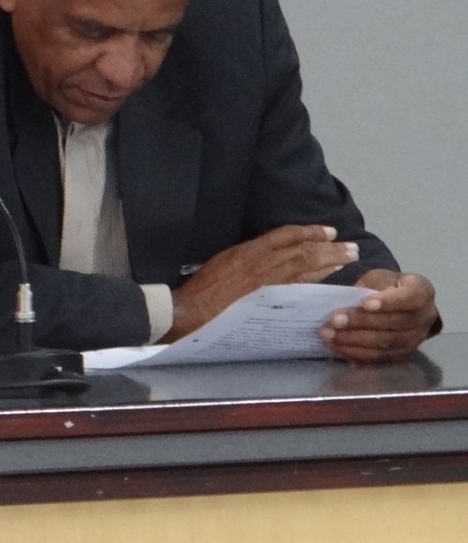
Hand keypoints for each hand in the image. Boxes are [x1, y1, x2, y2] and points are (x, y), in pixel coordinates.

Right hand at [169, 224, 358, 339]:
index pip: (287, 235)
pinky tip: (331, 279)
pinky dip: (319, 280)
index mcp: (249, 249)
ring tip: (348, 258)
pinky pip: (303, 287)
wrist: (193, 310)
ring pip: (308, 267)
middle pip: (304, 250)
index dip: (310, 232)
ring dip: (331, 261)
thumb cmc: (202, 288)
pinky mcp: (274, 300)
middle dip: (330, 247)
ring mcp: (271, 281)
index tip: (329, 232)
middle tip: (351, 246)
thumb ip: (247, 256)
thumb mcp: (223, 261)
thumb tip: (265, 257)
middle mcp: (264, 262)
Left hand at [319, 268, 438, 363]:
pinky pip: (379, 358)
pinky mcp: (402, 355)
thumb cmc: (380, 286)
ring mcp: (416, 339)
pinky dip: (355, 353)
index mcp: (422, 291)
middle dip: (361, 322)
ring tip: (328, 334)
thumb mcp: (374, 278)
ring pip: (386, 343)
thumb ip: (364, 287)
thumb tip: (341, 299)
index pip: (411, 297)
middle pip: (395, 323)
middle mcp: (425, 317)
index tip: (366, 304)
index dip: (389, 302)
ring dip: (354, 340)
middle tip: (334, 321)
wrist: (388, 302)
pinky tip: (336, 347)